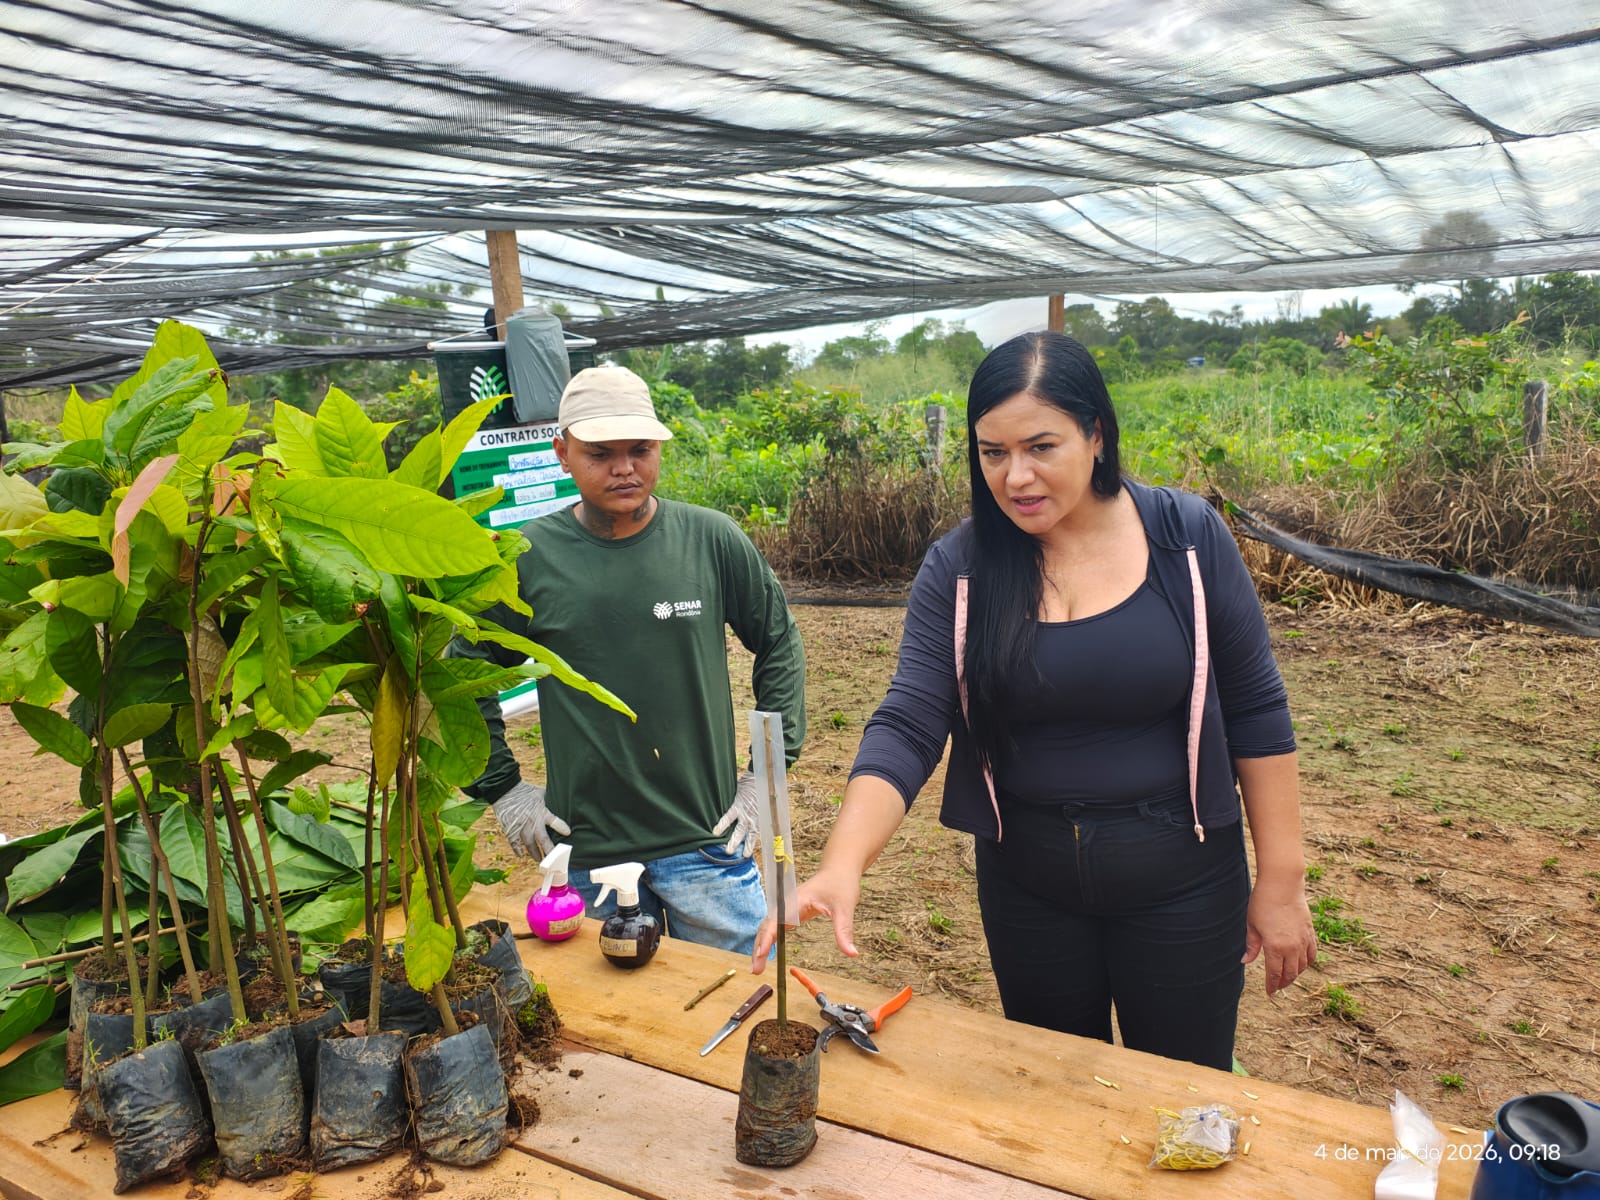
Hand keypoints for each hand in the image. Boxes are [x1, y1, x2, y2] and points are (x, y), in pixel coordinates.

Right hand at [491, 780, 570, 857]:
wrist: (504, 790)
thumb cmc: (524, 790)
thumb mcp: (540, 792)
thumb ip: (550, 798)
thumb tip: (563, 797)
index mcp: (541, 811)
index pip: (554, 821)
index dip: (561, 827)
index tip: (568, 833)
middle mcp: (532, 822)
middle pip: (543, 839)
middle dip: (550, 850)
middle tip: (556, 860)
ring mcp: (520, 827)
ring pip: (529, 845)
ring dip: (535, 854)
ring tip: (541, 861)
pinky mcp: (510, 830)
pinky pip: (514, 843)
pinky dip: (517, 850)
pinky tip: (521, 856)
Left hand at [712, 770, 759, 857]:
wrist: (759, 780)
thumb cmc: (743, 786)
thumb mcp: (732, 791)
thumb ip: (725, 800)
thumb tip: (710, 805)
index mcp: (737, 805)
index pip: (728, 817)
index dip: (722, 825)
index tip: (715, 833)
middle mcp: (746, 814)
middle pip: (739, 830)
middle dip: (734, 841)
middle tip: (728, 851)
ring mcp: (754, 818)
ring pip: (750, 834)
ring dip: (748, 845)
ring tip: (745, 855)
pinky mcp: (760, 820)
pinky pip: (757, 832)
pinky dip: (754, 841)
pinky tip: (751, 851)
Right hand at [751, 867, 861, 973]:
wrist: (839, 871)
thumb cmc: (840, 884)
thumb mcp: (844, 907)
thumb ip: (844, 931)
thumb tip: (852, 953)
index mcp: (796, 900)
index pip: (776, 920)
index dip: (767, 938)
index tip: (761, 954)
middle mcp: (787, 904)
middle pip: (767, 926)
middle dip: (759, 947)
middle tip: (756, 970)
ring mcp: (788, 908)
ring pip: (768, 927)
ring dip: (761, 945)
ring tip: (758, 967)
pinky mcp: (791, 913)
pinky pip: (775, 928)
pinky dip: (768, 941)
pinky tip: (766, 953)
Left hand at [1241, 876, 1316, 994]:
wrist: (1282, 884)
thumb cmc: (1263, 903)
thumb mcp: (1252, 925)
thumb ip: (1251, 946)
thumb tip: (1245, 961)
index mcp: (1275, 947)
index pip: (1275, 974)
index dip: (1272, 985)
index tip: (1269, 993)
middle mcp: (1292, 948)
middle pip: (1290, 973)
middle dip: (1283, 982)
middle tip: (1277, 987)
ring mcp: (1304, 941)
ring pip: (1303, 966)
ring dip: (1295, 974)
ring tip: (1287, 976)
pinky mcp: (1310, 933)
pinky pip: (1312, 954)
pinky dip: (1307, 962)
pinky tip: (1301, 964)